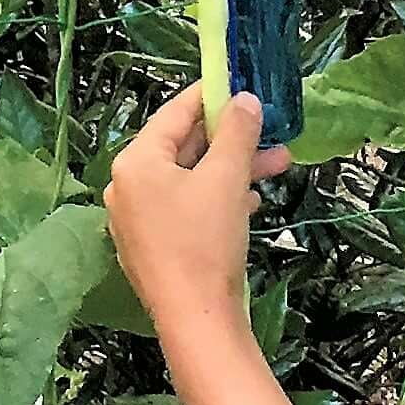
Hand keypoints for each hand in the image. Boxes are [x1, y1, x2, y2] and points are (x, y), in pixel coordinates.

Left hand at [103, 84, 291, 341]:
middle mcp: (128, 186)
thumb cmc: (206, 243)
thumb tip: (246, 100)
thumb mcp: (227, 179)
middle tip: (272, 132)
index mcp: (136, 162)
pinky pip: (185, 207)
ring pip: (190, 179)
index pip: (175, 111)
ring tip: (276, 165)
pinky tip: (251, 200)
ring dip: (233, 170)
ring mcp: (137, 219)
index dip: (212, 96)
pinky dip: (217, 198)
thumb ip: (238, 133)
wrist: (197, 320)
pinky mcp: (153, 245)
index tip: (242, 84)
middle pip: (184, 147)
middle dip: (233, 140)